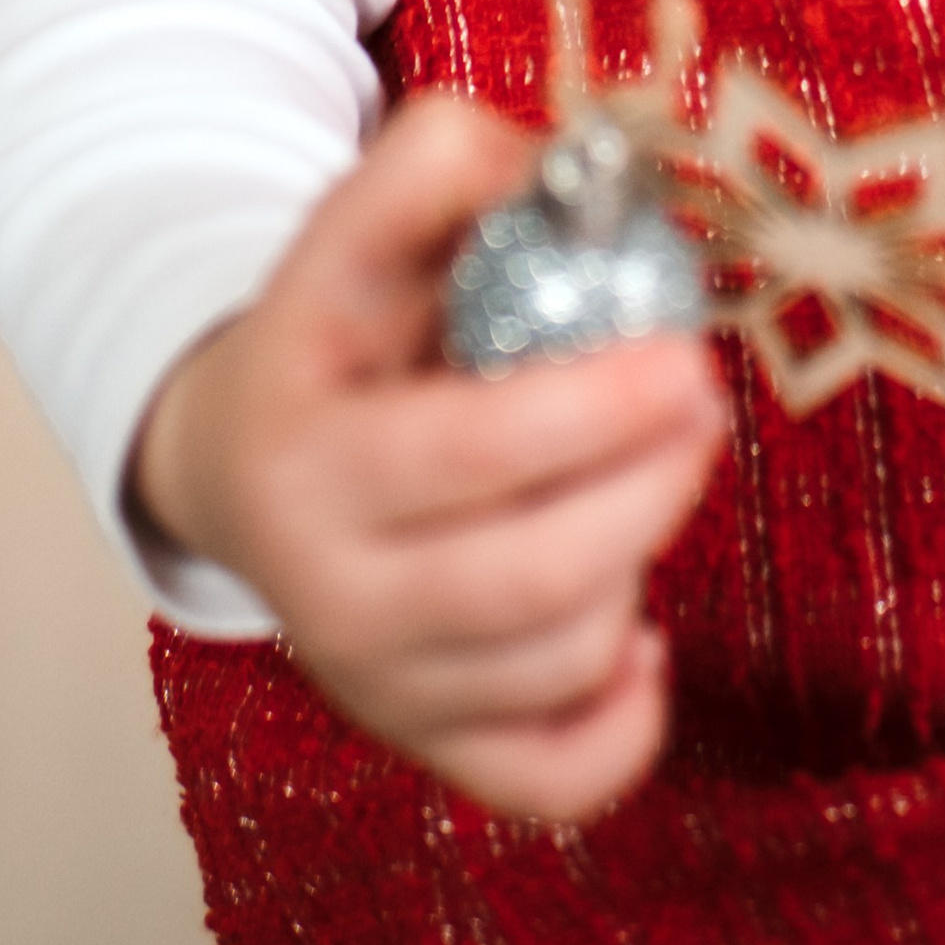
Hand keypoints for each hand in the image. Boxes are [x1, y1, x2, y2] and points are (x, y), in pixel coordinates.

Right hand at [132, 91, 727, 823]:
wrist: (238, 464)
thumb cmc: (336, 329)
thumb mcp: (356, 225)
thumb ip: (444, 163)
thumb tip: (568, 172)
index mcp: (306, 450)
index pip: (466, 455)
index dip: (592, 412)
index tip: (684, 356)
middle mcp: (322, 588)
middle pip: (523, 579)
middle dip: (647, 490)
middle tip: (706, 403)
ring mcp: (372, 679)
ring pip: (552, 665)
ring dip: (638, 565)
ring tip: (654, 477)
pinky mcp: (422, 740)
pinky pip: (547, 782)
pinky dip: (623, 729)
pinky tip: (644, 638)